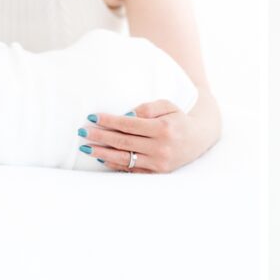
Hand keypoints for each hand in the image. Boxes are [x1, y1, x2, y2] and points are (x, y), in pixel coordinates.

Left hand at [77, 100, 192, 172]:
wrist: (197, 140)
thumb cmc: (177, 119)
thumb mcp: (167, 105)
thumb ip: (147, 108)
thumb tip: (126, 116)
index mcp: (163, 128)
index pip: (129, 125)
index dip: (109, 121)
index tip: (93, 117)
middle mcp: (161, 147)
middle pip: (123, 142)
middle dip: (100, 136)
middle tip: (82, 132)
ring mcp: (158, 163)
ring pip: (124, 158)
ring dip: (102, 152)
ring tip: (86, 147)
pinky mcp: (156, 173)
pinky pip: (131, 169)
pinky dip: (114, 163)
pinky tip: (101, 156)